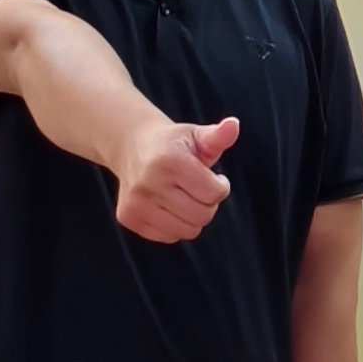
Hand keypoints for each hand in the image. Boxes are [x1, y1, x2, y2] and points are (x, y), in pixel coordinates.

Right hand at [114, 111, 239, 242]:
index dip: (221, 186)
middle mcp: (148, 183)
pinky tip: (167, 205)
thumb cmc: (173, 144)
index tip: (213, 177)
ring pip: (187, 230)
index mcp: (170, 161)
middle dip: (208, 203)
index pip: (214, 193)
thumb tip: (233, 125)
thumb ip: (218, 136)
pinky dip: (175, 225)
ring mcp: (136, 203)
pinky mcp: (128, 217)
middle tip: (198, 188)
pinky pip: (169, 236)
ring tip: (184, 197)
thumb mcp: (197, 135)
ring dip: (193, 217)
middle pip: (202, 215)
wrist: (132, 147)